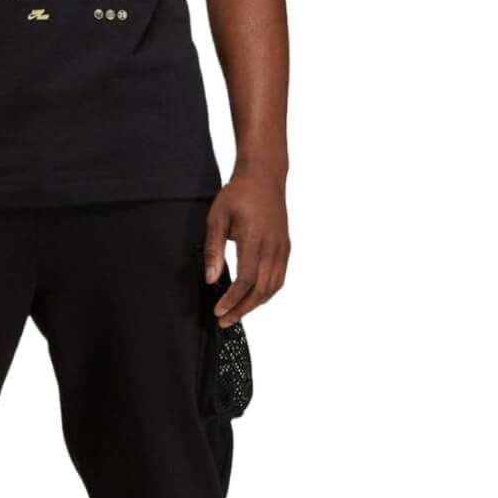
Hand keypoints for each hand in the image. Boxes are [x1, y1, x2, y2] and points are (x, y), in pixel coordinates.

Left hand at [204, 170, 289, 327]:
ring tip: (237, 313)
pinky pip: (280, 277)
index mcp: (254, 239)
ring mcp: (282, 247)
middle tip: (225, 320)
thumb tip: (211, 279)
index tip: (218, 311)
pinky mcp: (286, 247)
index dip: (232, 300)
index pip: (246, 280)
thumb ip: (214, 250)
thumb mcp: (217, 218)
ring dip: (255, 304)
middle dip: (243, 309)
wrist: (264, 177)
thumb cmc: (238, 195)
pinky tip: (253, 297)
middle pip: (261, 289)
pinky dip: (267, 292)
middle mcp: (273, 246)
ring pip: (273, 286)